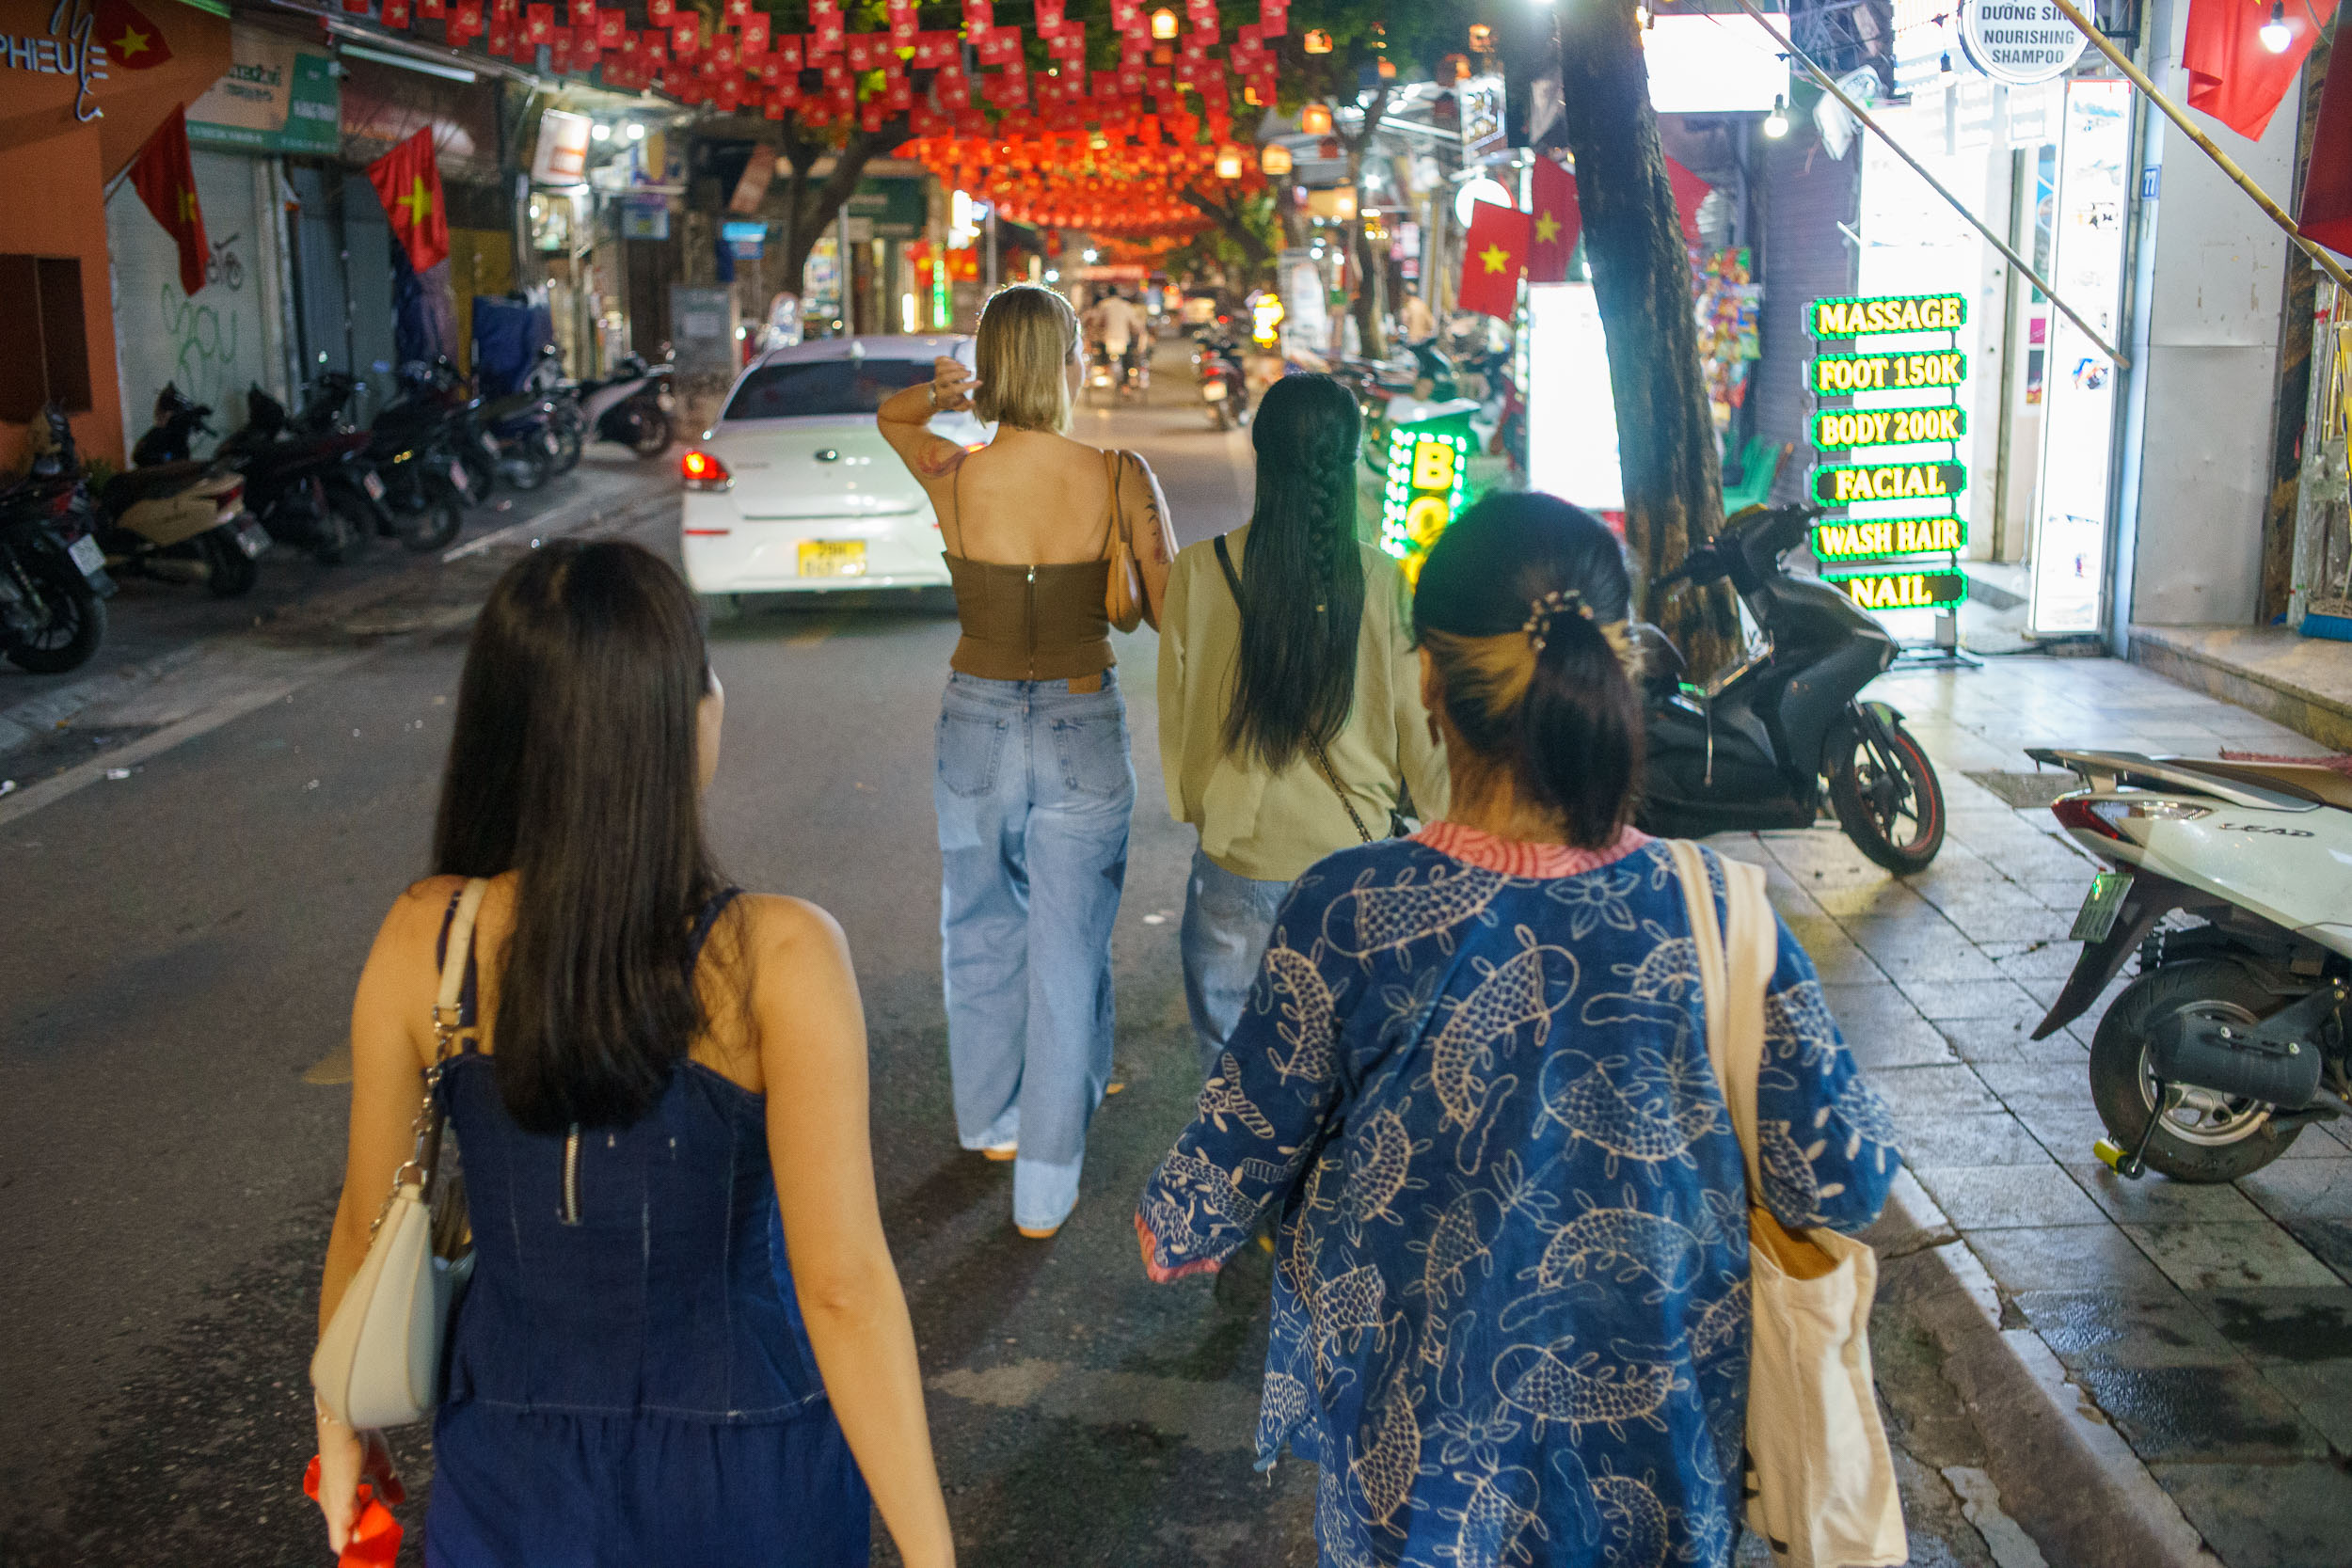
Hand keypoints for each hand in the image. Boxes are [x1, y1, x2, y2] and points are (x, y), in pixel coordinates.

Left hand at [313, 1407, 402, 1553]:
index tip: (379, 1531)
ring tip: (374, 1548)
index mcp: (338, 1492)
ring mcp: (333, 1505)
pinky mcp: (339, 1504)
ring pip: (341, 1539)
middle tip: (379, 1543)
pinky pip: (342, 1535)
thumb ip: (388, 1484)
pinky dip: (354, 1543)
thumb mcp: (380, 1464)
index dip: (361, 1530)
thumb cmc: (360, 1438)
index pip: (346, 1522)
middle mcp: (331, 1501)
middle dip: (361, 1541)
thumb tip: (399, 1502)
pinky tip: (366, 1543)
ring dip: (359, 1544)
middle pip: (342, 1536)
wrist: (347, 1422)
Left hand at [931, 357, 977, 413]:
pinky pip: (939, 360)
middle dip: (959, 374)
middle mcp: (938, 385)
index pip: (954, 390)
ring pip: (941, 368)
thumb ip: (966, 406)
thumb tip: (973, 402)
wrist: (936, 395)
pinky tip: (957, 363)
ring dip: (954, 366)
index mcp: (943, 395)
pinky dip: (949, 359)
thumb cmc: (951, 400)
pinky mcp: (936, 367)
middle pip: (945, 377)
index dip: (967, 386)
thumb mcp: (958, 406)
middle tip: (970, 373)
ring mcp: (936, 375)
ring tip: (964, 367)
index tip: (979, 382)